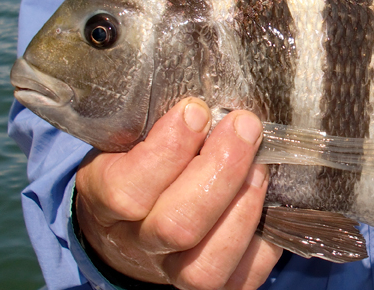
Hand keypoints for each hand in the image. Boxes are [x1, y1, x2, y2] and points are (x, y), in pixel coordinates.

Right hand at [75, 98, 281, 288]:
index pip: (127, 190)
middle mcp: (138, 243)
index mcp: (105, 202)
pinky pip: (241, 279)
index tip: (196, 110)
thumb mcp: (129, 141)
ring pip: (206, 266)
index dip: (168, 150)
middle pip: (176, 226)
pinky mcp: (214, 287)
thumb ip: (156, 126)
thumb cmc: (139, 168)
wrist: (132, 228)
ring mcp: (173, 272)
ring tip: (260, 166)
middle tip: (244, 127)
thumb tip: (207, 101)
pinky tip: (268, 204)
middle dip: (219, 171)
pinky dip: (262, 243)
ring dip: (242, 208)